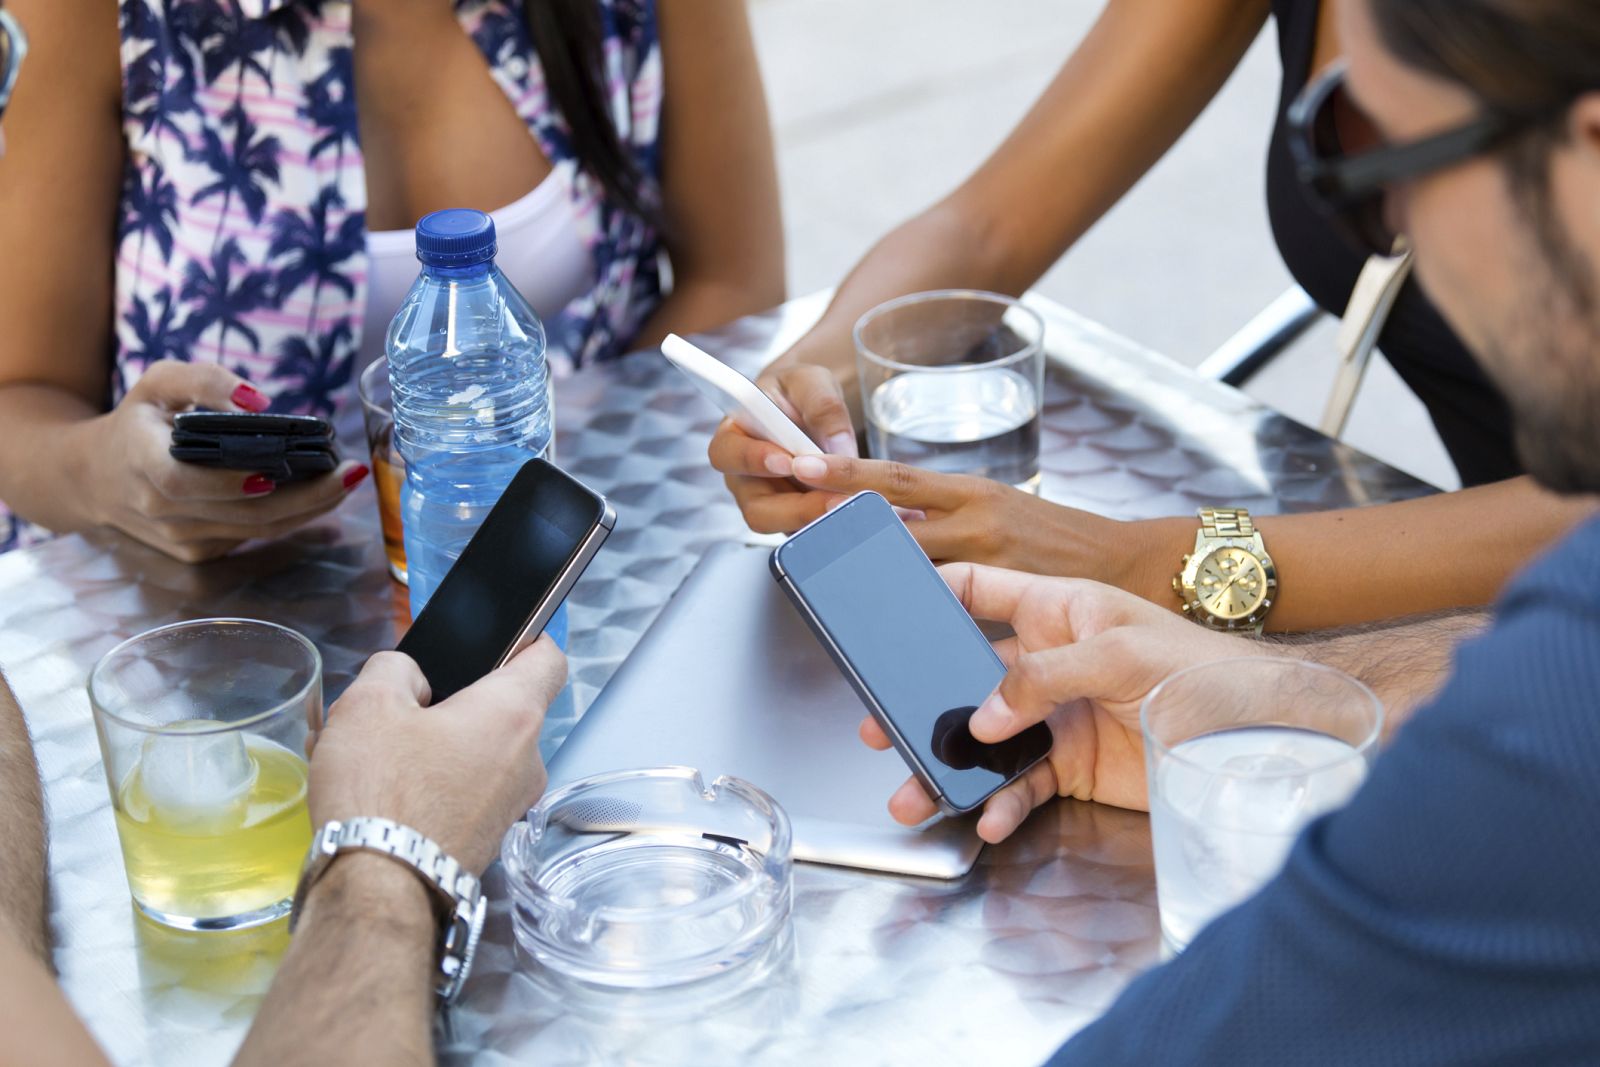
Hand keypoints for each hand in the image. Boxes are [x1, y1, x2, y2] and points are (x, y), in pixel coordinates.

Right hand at [80, 360, 367, 562]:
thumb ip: (204, 380)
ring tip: (347, 481)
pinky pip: (252, 536)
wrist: (96, 478)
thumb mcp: (158, 384)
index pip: (183, 482)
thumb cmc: (137, 422)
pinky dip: (291, 518)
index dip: (228, 482)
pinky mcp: (198, 553)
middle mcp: (159, 509)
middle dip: (304, 496)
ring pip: (255, 530)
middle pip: (240, 513)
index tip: (276, 471)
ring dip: (309, 509)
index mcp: (140, 462)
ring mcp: (179, 538)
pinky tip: (321, 496)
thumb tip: (258, 400)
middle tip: (349, 472)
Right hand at [308, 640, 566, 872]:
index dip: (526, 638)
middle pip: (505, 708)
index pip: (548, 658)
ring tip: (382, 752)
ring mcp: (511, 804)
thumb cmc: (382, 797)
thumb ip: (394, 669)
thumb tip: (409, 678)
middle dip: (457, 700)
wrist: (379, 893)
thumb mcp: (368, 705)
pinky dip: (437, 784)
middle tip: (407, 703)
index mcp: (512, 714)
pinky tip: (387, 790)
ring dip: (441, 745)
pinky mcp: (488, 838)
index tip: (498, 637)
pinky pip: (469, 792)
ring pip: (482, 753)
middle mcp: (527, 760)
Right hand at [707, 362, 860, 533]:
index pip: (727, 454)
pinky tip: (856, 516)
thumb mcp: (812, 383)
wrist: (813, 408)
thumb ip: (823, 407)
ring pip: (783, 526)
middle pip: (755, 508)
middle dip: (796, 508)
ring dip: (817, 521)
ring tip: (850, 508)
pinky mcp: (793, 517)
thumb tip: (838, 448)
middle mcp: (745, 477)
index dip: (752, 461)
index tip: (788, 462)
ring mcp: (769, 501)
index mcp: (734, 436)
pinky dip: (831, 525)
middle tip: (833, 500)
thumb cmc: (801, 391)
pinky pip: (807, 531)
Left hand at [786, 451, 1173, 586]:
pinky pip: (951, 615)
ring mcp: (991, 564)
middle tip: (790, 530)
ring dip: (869, 575)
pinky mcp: (1007, 604)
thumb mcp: (1000, 508)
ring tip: (822, 579)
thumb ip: (945, 515)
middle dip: (841, 530)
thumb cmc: (1058, 537)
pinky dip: (919, 617)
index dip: (846, 473)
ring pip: (914, 570)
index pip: (896, 478)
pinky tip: (891, 629)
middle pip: (893, 526)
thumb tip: (883, 517)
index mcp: (973, 492)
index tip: (802, 466)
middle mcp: (977, 523)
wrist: (1130, 564)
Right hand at [860, 564, 1255, 842]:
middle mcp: (1049, 661)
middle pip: (967, 678)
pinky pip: (1023, 786)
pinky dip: (1003, 805)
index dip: (934, 594)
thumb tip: (984, 716)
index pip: (982, 591)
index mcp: (1058, 610)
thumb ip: (1045, 676)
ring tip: (913, 793)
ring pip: (985, 742)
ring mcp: (1057, 716)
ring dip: (949, 769)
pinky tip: (988, 818)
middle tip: (880, 726)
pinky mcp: (1073, 766)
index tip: (888, 612)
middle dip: (921, 703)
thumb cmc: (1204, 667)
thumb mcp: (1121, 651)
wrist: (1259, 733)